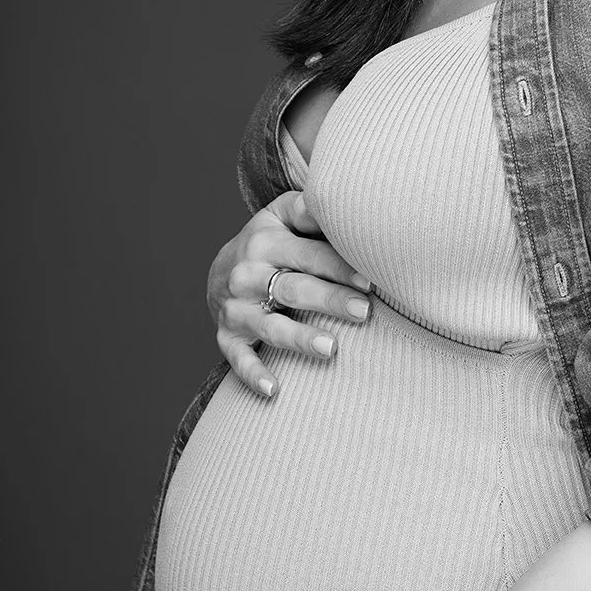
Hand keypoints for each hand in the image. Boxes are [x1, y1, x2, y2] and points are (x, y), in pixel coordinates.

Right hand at [208, 191, 371, 397]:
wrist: (220, 269)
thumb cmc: (270, 241)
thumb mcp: (280, 216)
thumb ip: (306, 210)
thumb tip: (331, 200)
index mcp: (265, 243)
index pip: (307, 255)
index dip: (338, 267)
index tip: (370, 281)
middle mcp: (246, 275)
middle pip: (292, 289)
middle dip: (329, 300)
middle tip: (365, 312)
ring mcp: (235, 308)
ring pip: (268, 325)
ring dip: (299, 338)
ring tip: (331, 349)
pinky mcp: (226, 336)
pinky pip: (237, 359)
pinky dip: (253, 375)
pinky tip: (274, 390)